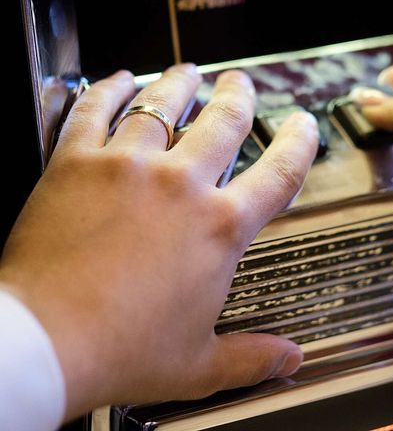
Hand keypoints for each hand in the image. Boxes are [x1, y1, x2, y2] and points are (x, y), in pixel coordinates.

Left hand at [0, 64, 318, 418]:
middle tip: (241, 84)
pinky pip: (96, 109)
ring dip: (181, 83)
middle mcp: (179, 185)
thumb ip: (253, 356)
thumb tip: (290, 359)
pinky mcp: (77, 162)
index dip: (298, 143)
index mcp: (218, 228)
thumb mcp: (200, 364)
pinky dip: (110, 88)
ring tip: (189, 73)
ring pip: (163, 104)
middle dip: (239, 96)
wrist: (45, 343)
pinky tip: (120, 80)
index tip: (303, 125)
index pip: (279, 172)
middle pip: (223, 120)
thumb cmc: (122, 352)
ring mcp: (127, 166)